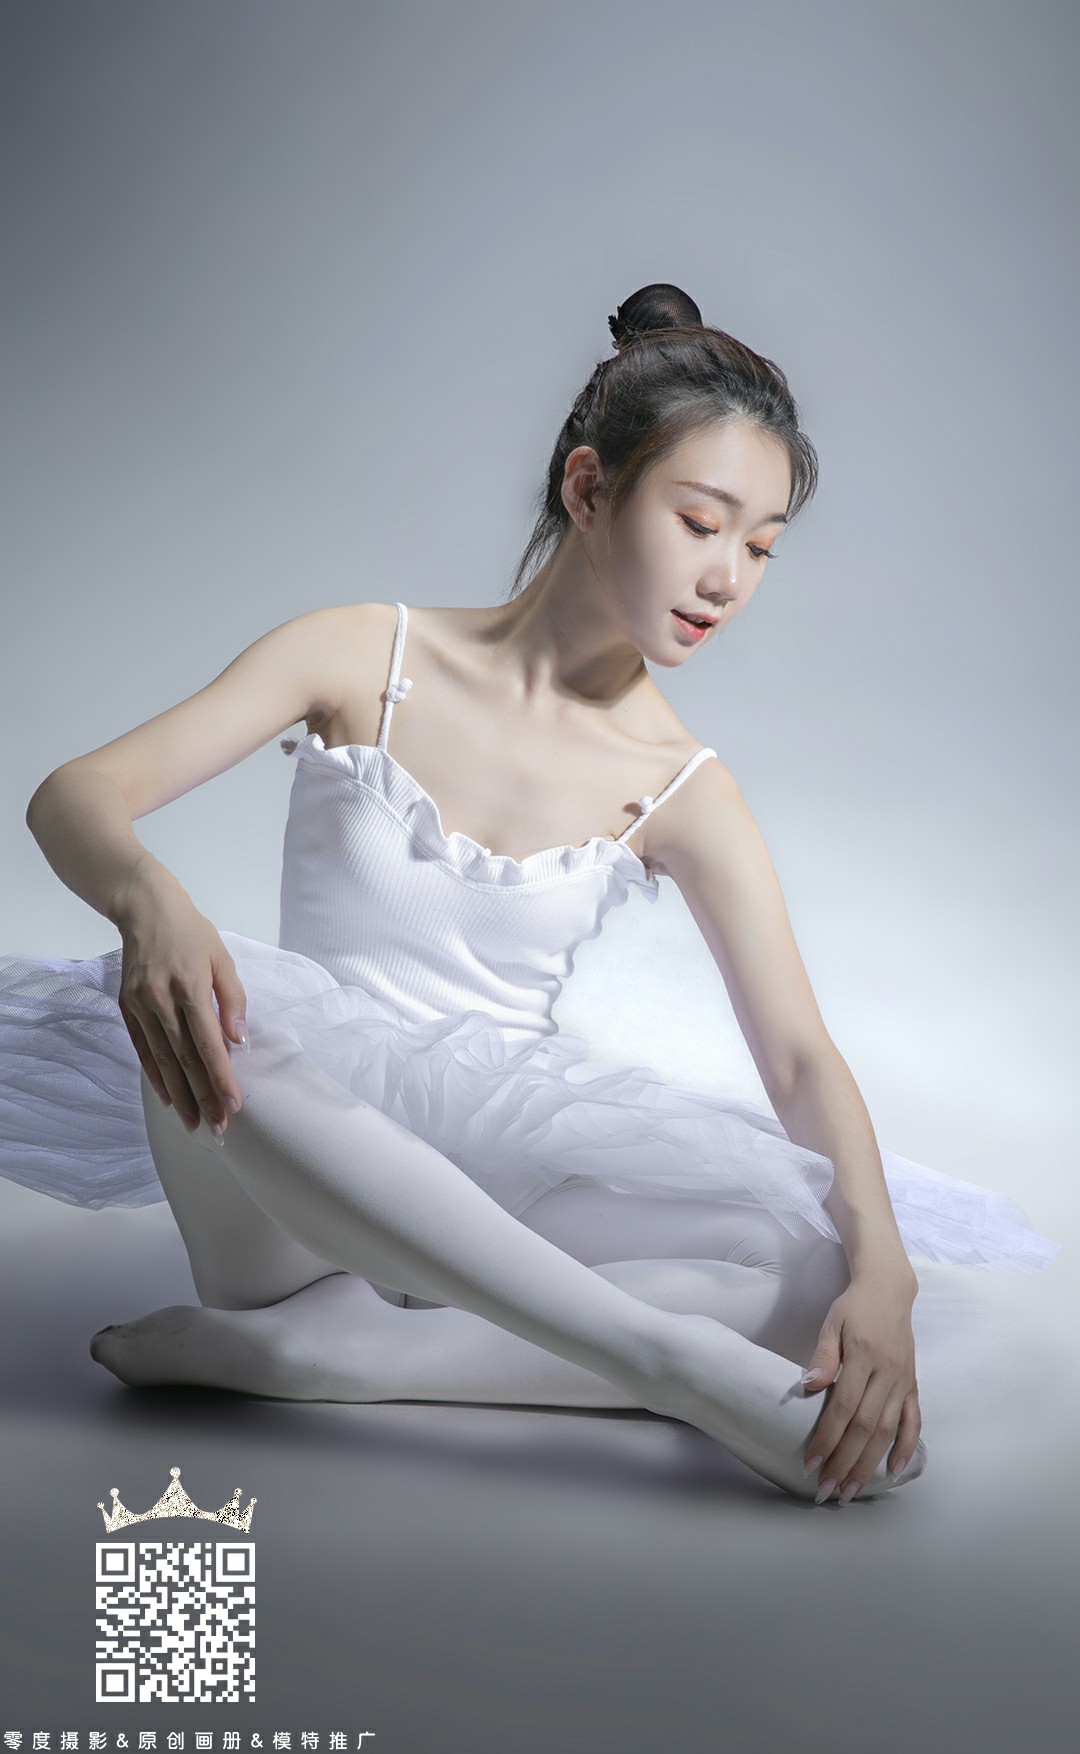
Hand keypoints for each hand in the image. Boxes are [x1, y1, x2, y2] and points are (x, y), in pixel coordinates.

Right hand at [117, 889, 248, 1139]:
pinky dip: (155, 1077)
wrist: (144, 909)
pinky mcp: (126, 1007)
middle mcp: (162, 999)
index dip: (221, 1079)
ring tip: (194, 1123)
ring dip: (179, 1096)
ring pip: (162, 1060)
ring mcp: (140, 1005)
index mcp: (191, 987)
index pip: (209, 1044)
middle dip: (202, 1097)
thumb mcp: (222, 958)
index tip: (233, 1106)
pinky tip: (169, 1098)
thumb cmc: (191, 933)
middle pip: (185, 1059)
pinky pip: (142, 1049)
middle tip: (217, 1128)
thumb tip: (239, 1042)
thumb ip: (233, 1000)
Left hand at [800, 1268, 921, 1501]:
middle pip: (866, 1427)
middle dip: (845, 1462)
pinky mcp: (912, 1384)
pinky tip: (894, 1469)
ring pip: (888, 1431)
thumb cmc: (855, 1308)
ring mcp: (903, 1381)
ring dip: (870, 1463)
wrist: (889, 1290)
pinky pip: (913, 1420)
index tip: (810, 1463)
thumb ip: (823, 1356)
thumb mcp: (832, 1322)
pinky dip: (906, 1447)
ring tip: (853, 1489)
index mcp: (865, 1357)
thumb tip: (809, 1386)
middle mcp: (888, 1373)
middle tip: (826, 1490)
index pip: (843, 1407)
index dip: (827, 1438)